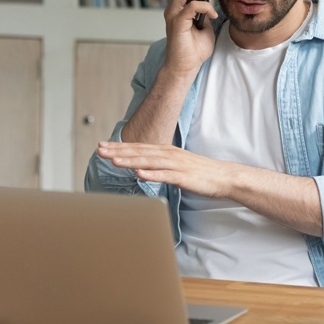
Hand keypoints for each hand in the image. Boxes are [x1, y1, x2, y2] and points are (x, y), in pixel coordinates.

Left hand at [97, 141, 232, 197]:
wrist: (223, 177)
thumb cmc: (200, 173)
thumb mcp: (176, 166)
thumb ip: (159, 166)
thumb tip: (142, 168)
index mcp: (166, 152)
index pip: (138, 147)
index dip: (119, 146)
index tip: (102, 146)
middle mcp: (169, 155)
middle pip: (139, 152)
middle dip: (118, 151)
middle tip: (99, 150)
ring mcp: (176, 165)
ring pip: (149, 161)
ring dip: (130, 160)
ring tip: (114, 160)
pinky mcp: (184, 176)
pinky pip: (165, 175)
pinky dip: (152, 174)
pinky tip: (139, 174)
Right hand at [162, 0, 219, 77]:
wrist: (187, 67)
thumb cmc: (195, 50)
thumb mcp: (207, 26)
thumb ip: (207, 13)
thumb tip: (213, 2)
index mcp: (181, 7)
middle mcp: (174, 8)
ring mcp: (173, 15)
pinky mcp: (176, 24)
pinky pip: (188, 7)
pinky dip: (203, 7)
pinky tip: (212, 14)